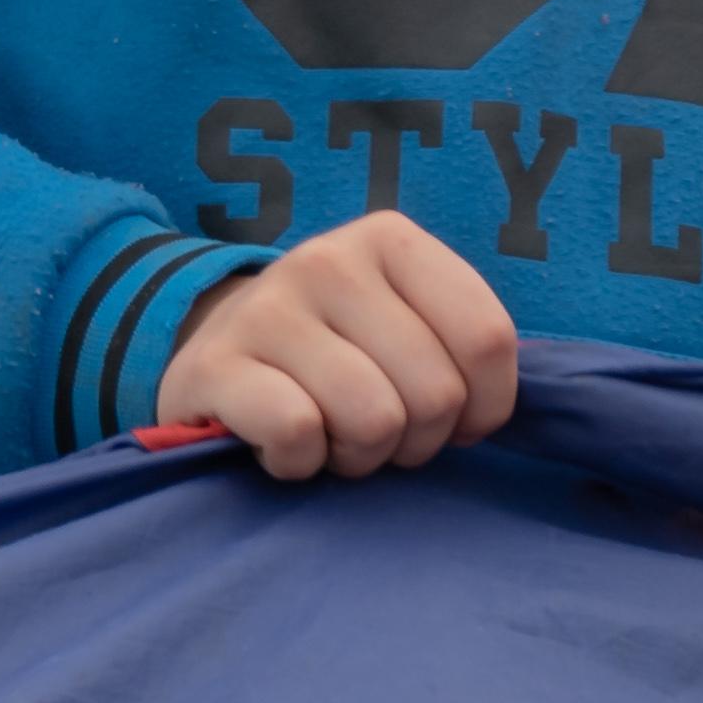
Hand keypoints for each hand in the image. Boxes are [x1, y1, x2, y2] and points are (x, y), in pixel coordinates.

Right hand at [152, 211, 518, 478]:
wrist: (218, 347)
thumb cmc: (338, 351)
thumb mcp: (407, 323)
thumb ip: (461, 349)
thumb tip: (488, 415)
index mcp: (388, 240)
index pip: (487, 339)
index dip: (485, 407)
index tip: (453, 418)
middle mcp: (326, 260)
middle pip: (435, 392)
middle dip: (417, 440)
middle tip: (377, 429)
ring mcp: (265, 308)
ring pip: (373, 419)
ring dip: (360, 456)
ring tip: (332, 435)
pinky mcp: (214, 364)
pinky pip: (298, 432)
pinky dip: (300, 462)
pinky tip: (285, 445)